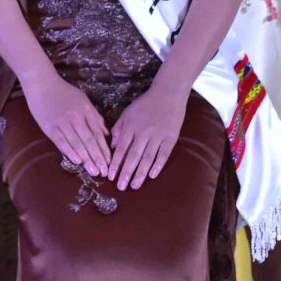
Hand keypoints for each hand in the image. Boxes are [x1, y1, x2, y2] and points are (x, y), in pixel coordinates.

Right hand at [24, 69, 112, 177]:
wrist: (42, 83)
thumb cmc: (64, 92)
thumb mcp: (83, 100)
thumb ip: (95, 117)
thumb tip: (106, 134)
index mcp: (86, 111)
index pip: (97, 133)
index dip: (104, 149)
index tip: (109, 162)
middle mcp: (76, 117)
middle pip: (89, 140)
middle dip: (98, 157)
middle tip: (105, 172)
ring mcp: (62, 122)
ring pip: (77, 143)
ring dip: (86, 158)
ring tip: (94, 171)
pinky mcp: (50, 126)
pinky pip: (61, 141)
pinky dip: (69, 151)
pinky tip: (77, 161)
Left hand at [109, 74, 189, 190]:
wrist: (168, 93)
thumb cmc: (145, 104)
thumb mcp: (128, 112)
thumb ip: (119, 129)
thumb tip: (112, 147)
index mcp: (131, 126)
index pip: (121, 148)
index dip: (115, 163)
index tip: (110, 176)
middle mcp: (144, 132)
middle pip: (134, 155)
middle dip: (126, 172)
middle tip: (120, 186)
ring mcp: (158, 135)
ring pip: (148, 157)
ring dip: (141, 173)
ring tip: (134, 186)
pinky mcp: (171, 138)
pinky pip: (164, 154)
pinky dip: (158, 165)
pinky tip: (152, 176)